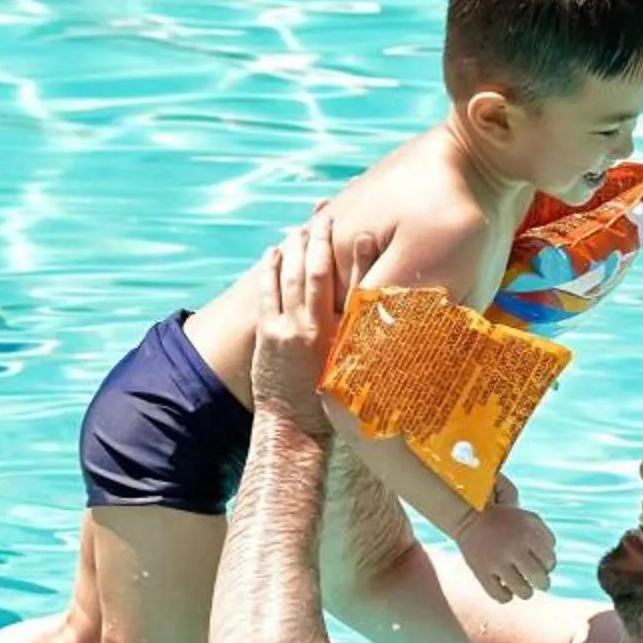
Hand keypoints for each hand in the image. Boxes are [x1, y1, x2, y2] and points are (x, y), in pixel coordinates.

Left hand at [251, 216, 377, 432]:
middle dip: (321, 238)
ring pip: (291, 275)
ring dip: (293, 247)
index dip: (360, 255)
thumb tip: (375, 311)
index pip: (356, 285)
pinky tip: (273, 252)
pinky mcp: (268, 334)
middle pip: (320, 270)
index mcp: (346, 335)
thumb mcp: (352, 365)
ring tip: (298, 228)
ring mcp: (290, 329)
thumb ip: (360, 335)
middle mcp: (320, 327)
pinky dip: (270, 268)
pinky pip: (267, 291)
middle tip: (323, 216)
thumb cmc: (328, 399)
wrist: (295, 426)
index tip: (363, 230)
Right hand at [455, 497, 556, 601]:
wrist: (469, 517)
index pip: (550, 562)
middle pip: (540, 579)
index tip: (541, 565)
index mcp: (527, 534)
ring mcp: (496, 561)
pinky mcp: (481, 572)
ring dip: (526, 592)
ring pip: (523, 592)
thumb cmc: (505, 520)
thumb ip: (547, 537)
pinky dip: (507, 596)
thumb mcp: (528, 519)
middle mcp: (513, 548)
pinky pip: (501, 596)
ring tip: (522, 587)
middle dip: (543, 583)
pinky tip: (505, 588)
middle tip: (538, 582)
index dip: (549, 566)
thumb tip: (551, 564)